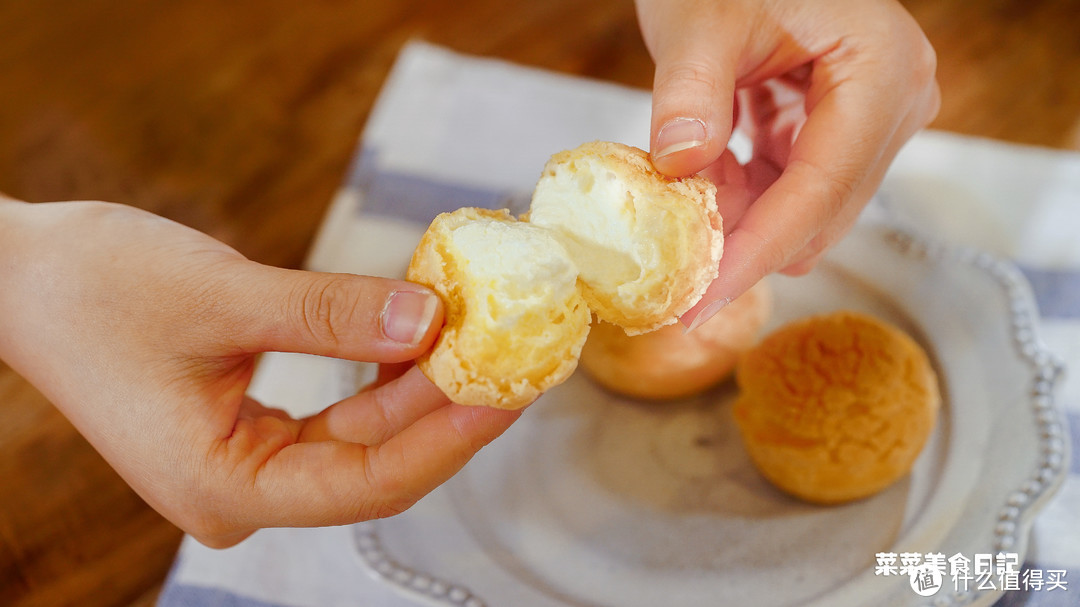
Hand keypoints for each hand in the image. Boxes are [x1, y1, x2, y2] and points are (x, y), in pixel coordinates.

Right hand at [0, 198, 518, 547]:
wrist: (20, 278)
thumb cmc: (93, 288)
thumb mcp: (222, 296)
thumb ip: (331, 314)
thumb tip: (431, 319)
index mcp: (223, 487)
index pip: (370, 482)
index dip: (449, 439)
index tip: (510, 392)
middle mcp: (240, 493)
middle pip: (375, 462)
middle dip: (446, 408)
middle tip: (516, 355)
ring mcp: (246, 464)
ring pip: (362, 436)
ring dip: (420, 388)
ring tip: (484, 336)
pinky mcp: (250, 431)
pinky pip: (336, 413)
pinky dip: (381, 374)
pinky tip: (424, 333)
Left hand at [635, 0, 940, 327]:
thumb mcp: (702, 18)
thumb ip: (690, 91)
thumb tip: (679, 168)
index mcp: (881, 70)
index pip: (819, 189)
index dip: (756, 252)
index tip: (702, 303)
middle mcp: (895, 100)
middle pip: (820, 210)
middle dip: (745, 243)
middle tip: (671, 272)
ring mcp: (874, 118)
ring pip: (804, 206)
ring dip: (739, 217)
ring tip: (679, 202)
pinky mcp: (844, 126)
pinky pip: (793, 185)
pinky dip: (742, 193)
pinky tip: (701, 179)